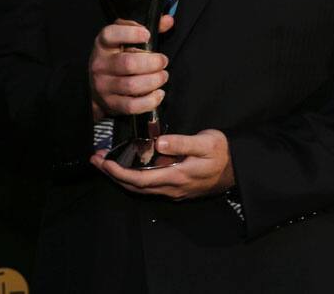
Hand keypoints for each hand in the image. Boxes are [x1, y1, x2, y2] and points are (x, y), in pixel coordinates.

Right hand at [89, 15, 173, 120]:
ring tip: (163, 76)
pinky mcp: (111, 104)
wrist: (96, 86)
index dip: (130, 33)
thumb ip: (147, 28)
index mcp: (103, 45)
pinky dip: (149, 101)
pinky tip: (158, 93)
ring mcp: (104, 86)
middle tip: (163, 61)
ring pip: (132, 85)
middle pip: (128, 63)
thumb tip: (168, 20)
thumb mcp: (125, 39)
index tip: (147, 35)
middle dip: (152, 62)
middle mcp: (101, 64)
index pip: (111, 35)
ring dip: (154, 81)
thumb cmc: (116, 57)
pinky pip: (132, 106)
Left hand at [90, 129, 234, 199]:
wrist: (238, 170)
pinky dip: (133, 177)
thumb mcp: (207, 142)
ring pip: (140, 188)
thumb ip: (182, 143)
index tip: (104, 162)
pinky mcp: (176, 187)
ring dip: (121, 177)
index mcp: (176, 177)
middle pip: (135, 186)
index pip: (140, 178)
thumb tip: (159, 143)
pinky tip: (129, 166)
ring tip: (106, 162)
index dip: (119, 173)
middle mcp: (171, 188)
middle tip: (95, 160)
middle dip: (113, 175)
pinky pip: (148, 186)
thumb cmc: (222, 153)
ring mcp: (173, 190)